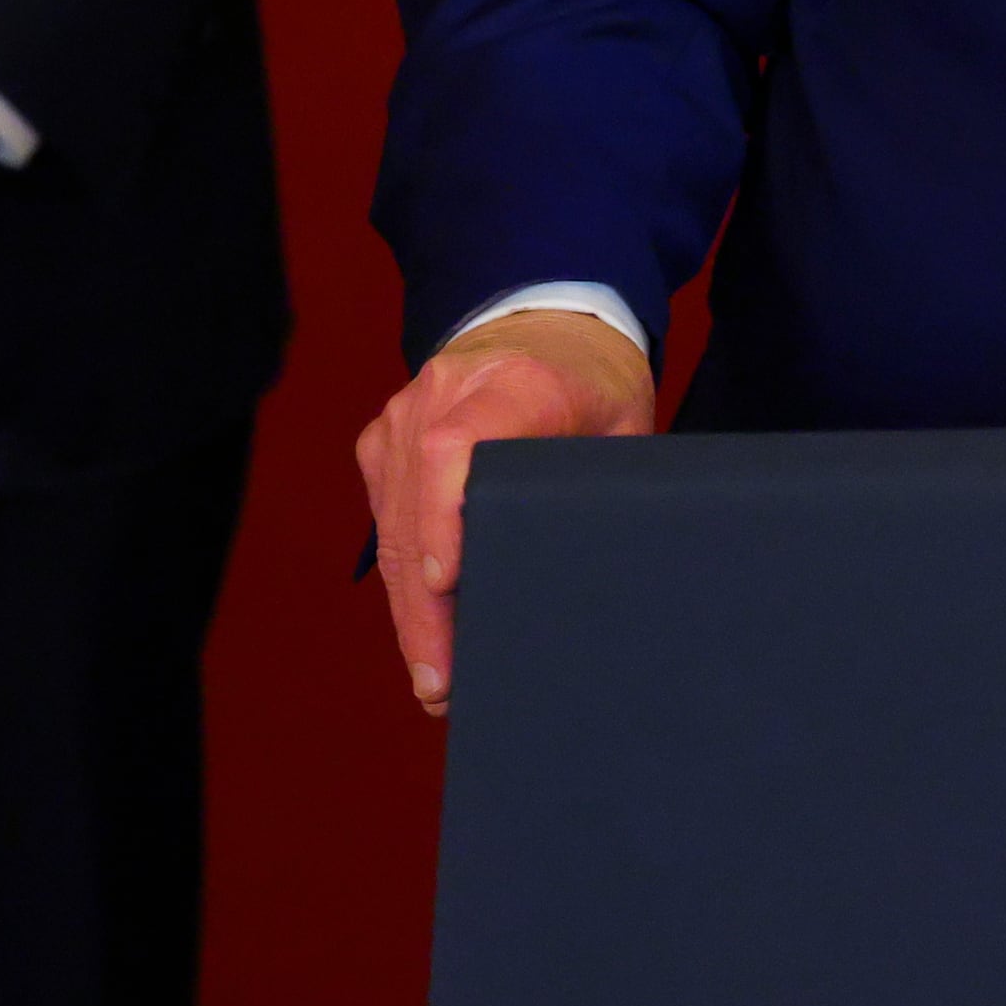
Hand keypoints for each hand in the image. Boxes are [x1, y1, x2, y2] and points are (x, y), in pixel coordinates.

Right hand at [356, 306, 659, 715]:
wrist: (546, 322)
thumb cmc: (594, 383)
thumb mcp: (623, 423)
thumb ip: (604, 485)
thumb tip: (603, 579)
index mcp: (514, 381)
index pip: (458, 444)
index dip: (444, 514)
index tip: (445, 579)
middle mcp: (445, 392)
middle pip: (415, 505)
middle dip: (424, 604)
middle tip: (442, 682)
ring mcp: (404, 415)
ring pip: (389, 524)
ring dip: (407, 608)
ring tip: (433, 680)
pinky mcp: (385, 439)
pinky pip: (382, 517)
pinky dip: (398, 578)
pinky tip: (420, 632)